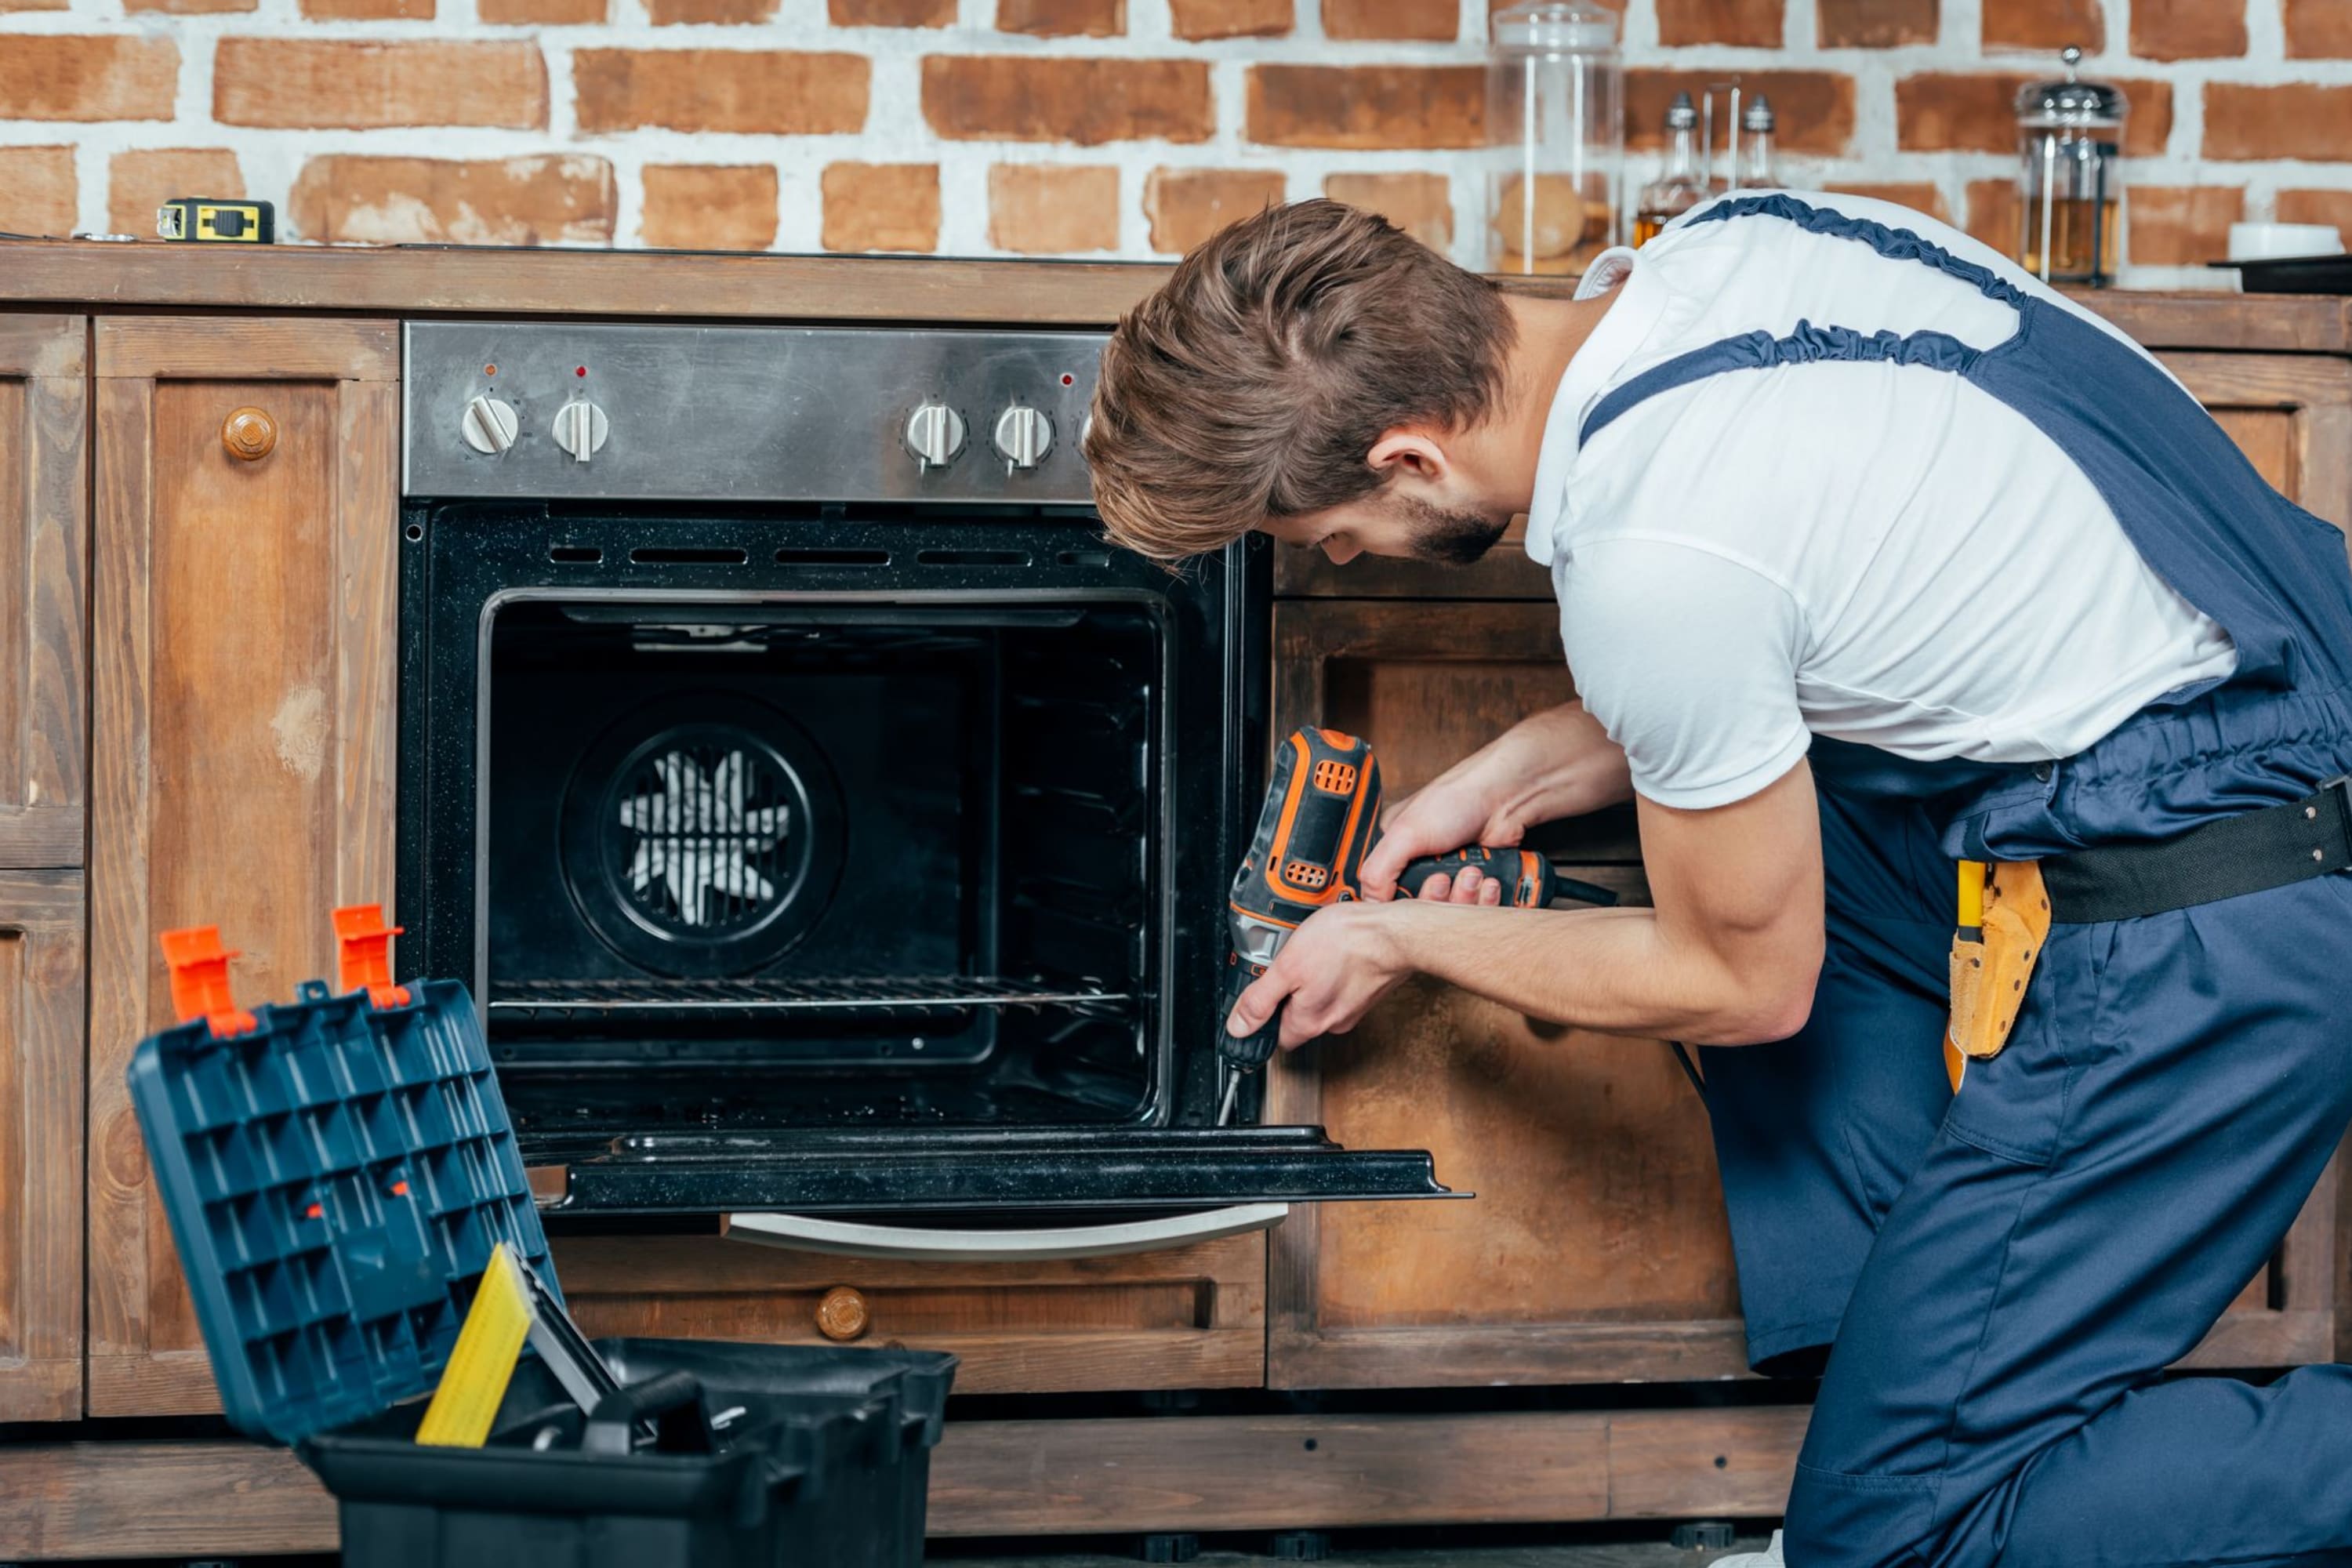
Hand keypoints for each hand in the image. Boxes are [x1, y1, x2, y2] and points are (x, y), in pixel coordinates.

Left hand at [1224, 902, 1408, 1049]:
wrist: (1396, 932)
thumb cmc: (1347, 943)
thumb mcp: (1288, 966)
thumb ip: (1260, 999)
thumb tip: (1238, 1028)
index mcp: (1309, 1022)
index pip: (1276, 1037)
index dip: (1264, 1017)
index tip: (1261, 994)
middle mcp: (1333, 1022)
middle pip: (1297, 1017)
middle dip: (1289, 994)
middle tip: (1288, 964)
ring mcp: (1353, 1008)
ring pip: (1320, 1000)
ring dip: (1312, 981)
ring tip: (1313, 953)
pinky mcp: (1367, 991)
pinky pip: (1340, 987)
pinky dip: (1334, 972)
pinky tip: (1334, 951)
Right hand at [1359, 703, 1630, 900]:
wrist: (1506, 798)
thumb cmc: (1457, 799)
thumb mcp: (1405, 832)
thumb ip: (1377, 870)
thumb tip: (1371, 904)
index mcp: (1393, 851)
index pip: (1384, 896)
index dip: (1399, 902)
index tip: (1411, 894)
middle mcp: (1420, 867)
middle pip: (1421, 910)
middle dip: (1436, 897)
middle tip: (1443, 877)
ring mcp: (1450, 878)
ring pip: (1450, 914)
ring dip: (1464, 896)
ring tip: (1471, 872)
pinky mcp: (1477, 886)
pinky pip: (1477, 911)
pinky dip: (1485, 900)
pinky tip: (1486, 880)